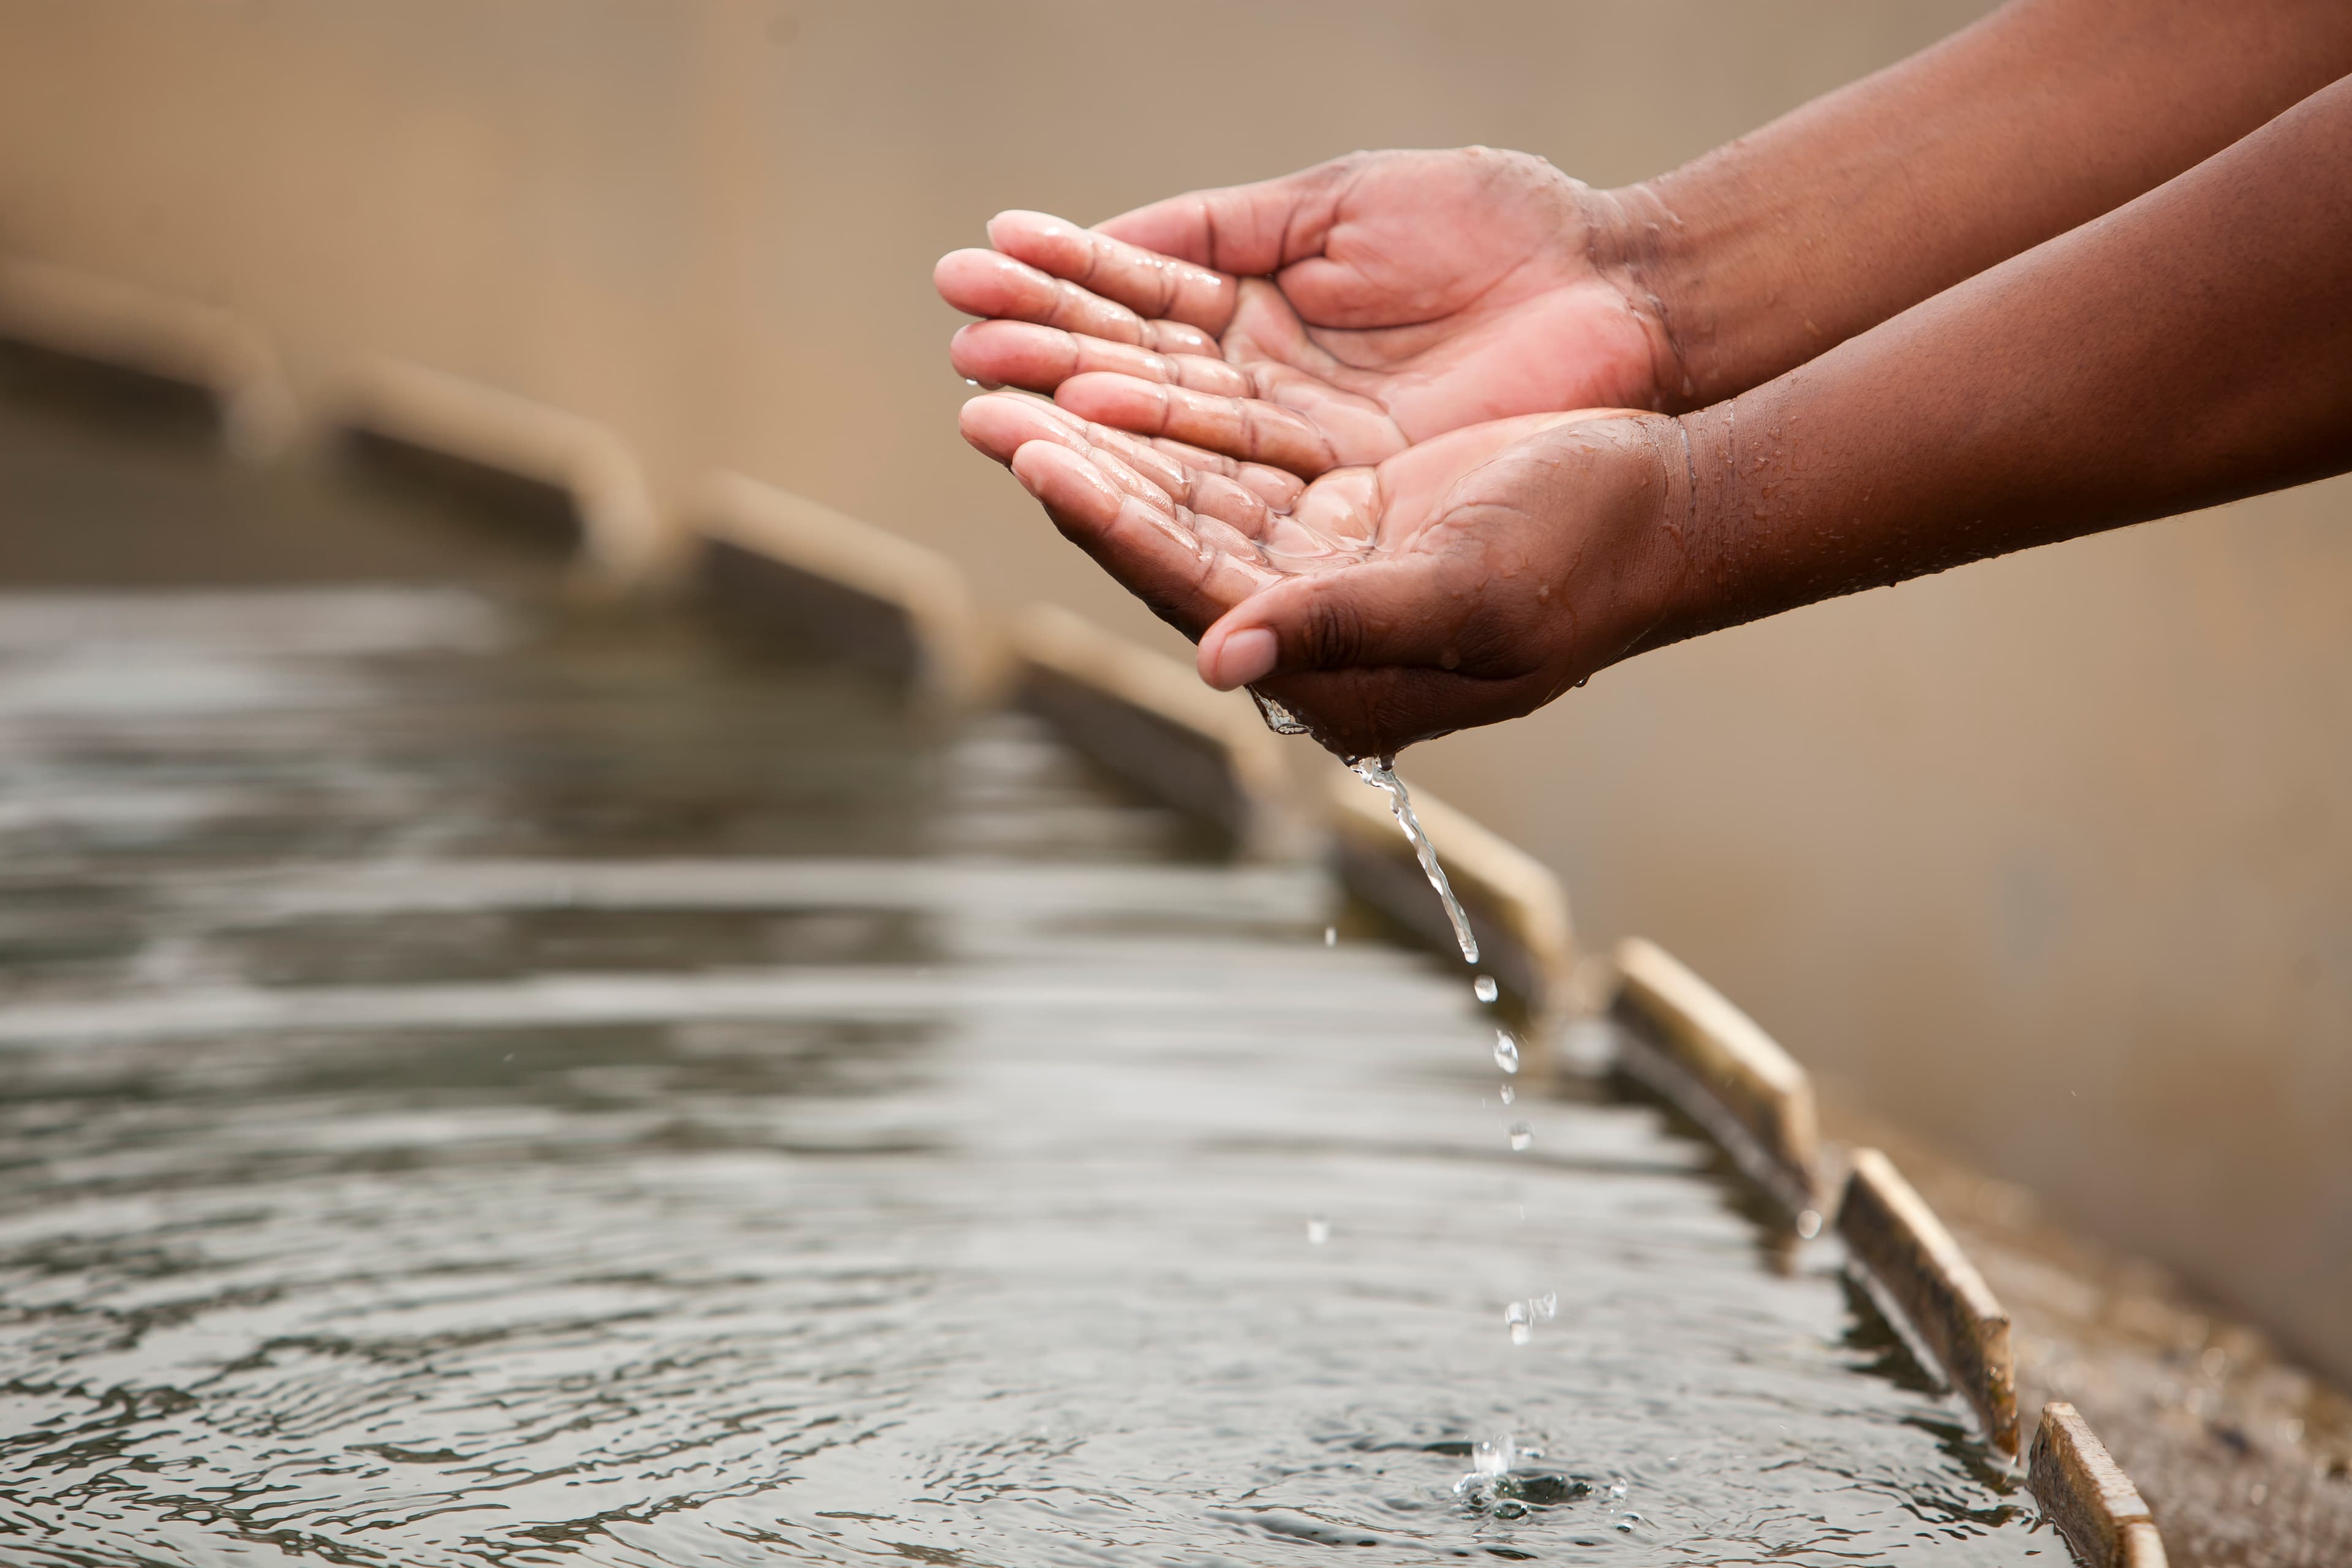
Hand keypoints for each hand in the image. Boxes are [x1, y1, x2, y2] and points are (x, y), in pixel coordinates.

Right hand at [936, 149, 1669, 478]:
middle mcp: (1265, 399)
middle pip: (1136, 389)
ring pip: (1170, 448)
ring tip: (989, 406)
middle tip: (958, 352)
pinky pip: (1236, 495)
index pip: (1137, 308)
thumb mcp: (1336, 205)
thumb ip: (1221, 228)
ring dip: (1079, 430)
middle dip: (1046, 368)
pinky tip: (1082, 443)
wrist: (1616, 292)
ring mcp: (1300, 459)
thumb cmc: (1497, 230)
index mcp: (1259, 316)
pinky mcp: (1343, 511)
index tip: (973, 269)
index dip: (1060, 291)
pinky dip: (1159, 474)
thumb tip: (1107, 240)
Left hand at [959, 390, 1678, 760]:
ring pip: (1187, 486)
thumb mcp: (1469, 593)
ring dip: (1106, 429)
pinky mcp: (1340, 506)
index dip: (1108, 517)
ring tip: (1019, 368)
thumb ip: (1342, 623)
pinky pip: (1232, 450)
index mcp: (1331, 674)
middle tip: (982, 397)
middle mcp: (1310, 628)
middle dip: (1077, 466)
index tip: (1030, 449)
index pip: (1190, 586)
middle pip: (1166, 534)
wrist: (1672, 508)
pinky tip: (1113, 353)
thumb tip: (1219, 658)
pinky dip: (1171, 405)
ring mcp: (1322, 563)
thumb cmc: (1588, 556)